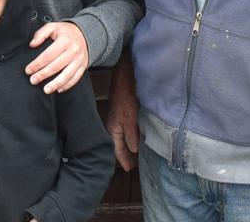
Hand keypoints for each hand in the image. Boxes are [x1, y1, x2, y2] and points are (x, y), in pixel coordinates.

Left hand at [26, 22, 88, 93]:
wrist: (85, 34)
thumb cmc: (65, 32)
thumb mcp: (53, 27)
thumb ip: (40, 34)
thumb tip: (32, 44)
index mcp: (64, 40)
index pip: (48, 55)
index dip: (37, 64)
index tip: (28, 70)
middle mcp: (73, 51)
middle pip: (56, 66)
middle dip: (43, 75)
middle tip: (33, 81)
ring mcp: (79, 60)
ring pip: (67, 75)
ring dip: (56, 84)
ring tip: (46, 90)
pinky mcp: (83, 66)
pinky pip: (75, 78)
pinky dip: (67, 85)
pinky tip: (59, 89)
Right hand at [106, 54, 139, 170]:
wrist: (123, 79)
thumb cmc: (125, 97)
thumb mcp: (129, 118)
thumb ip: (131, 134)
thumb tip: (133, 149)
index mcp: (112, 129)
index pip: (117, 149)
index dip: (123, 159)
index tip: (129, 169)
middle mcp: (113, 126)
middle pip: (118, 145)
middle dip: (124, 155)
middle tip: (131, 165)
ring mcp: (117, 120)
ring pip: (121, 137)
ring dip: (127, 146)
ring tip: (134, 155)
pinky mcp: (122, 114)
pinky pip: (125, 130)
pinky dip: (129, 137)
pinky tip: (136, 138)